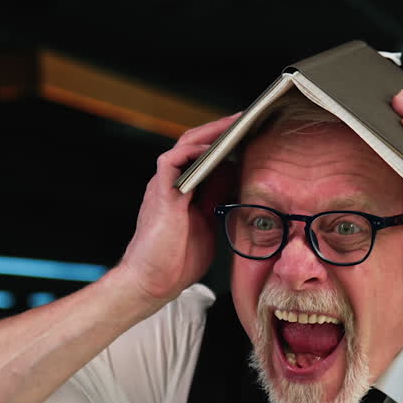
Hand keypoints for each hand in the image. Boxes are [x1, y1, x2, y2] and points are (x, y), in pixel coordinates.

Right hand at [117, 113, 240, 305]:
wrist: (151, 283)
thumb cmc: (176, 262)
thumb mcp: (208, 225)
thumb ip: (217, 202)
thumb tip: (235, 183)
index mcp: (184, 192)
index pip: (206, 158)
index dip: (227, 145)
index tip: (251, 135)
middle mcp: (172, 184)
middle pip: (196, 145)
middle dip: (221, 131)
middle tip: (246, 119)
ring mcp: (164, 186)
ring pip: (184, 145)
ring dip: (210, 132)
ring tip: (235, 123)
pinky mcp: (159, 193)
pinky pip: (171, 160)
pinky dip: (191, 150)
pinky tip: (211, 147)